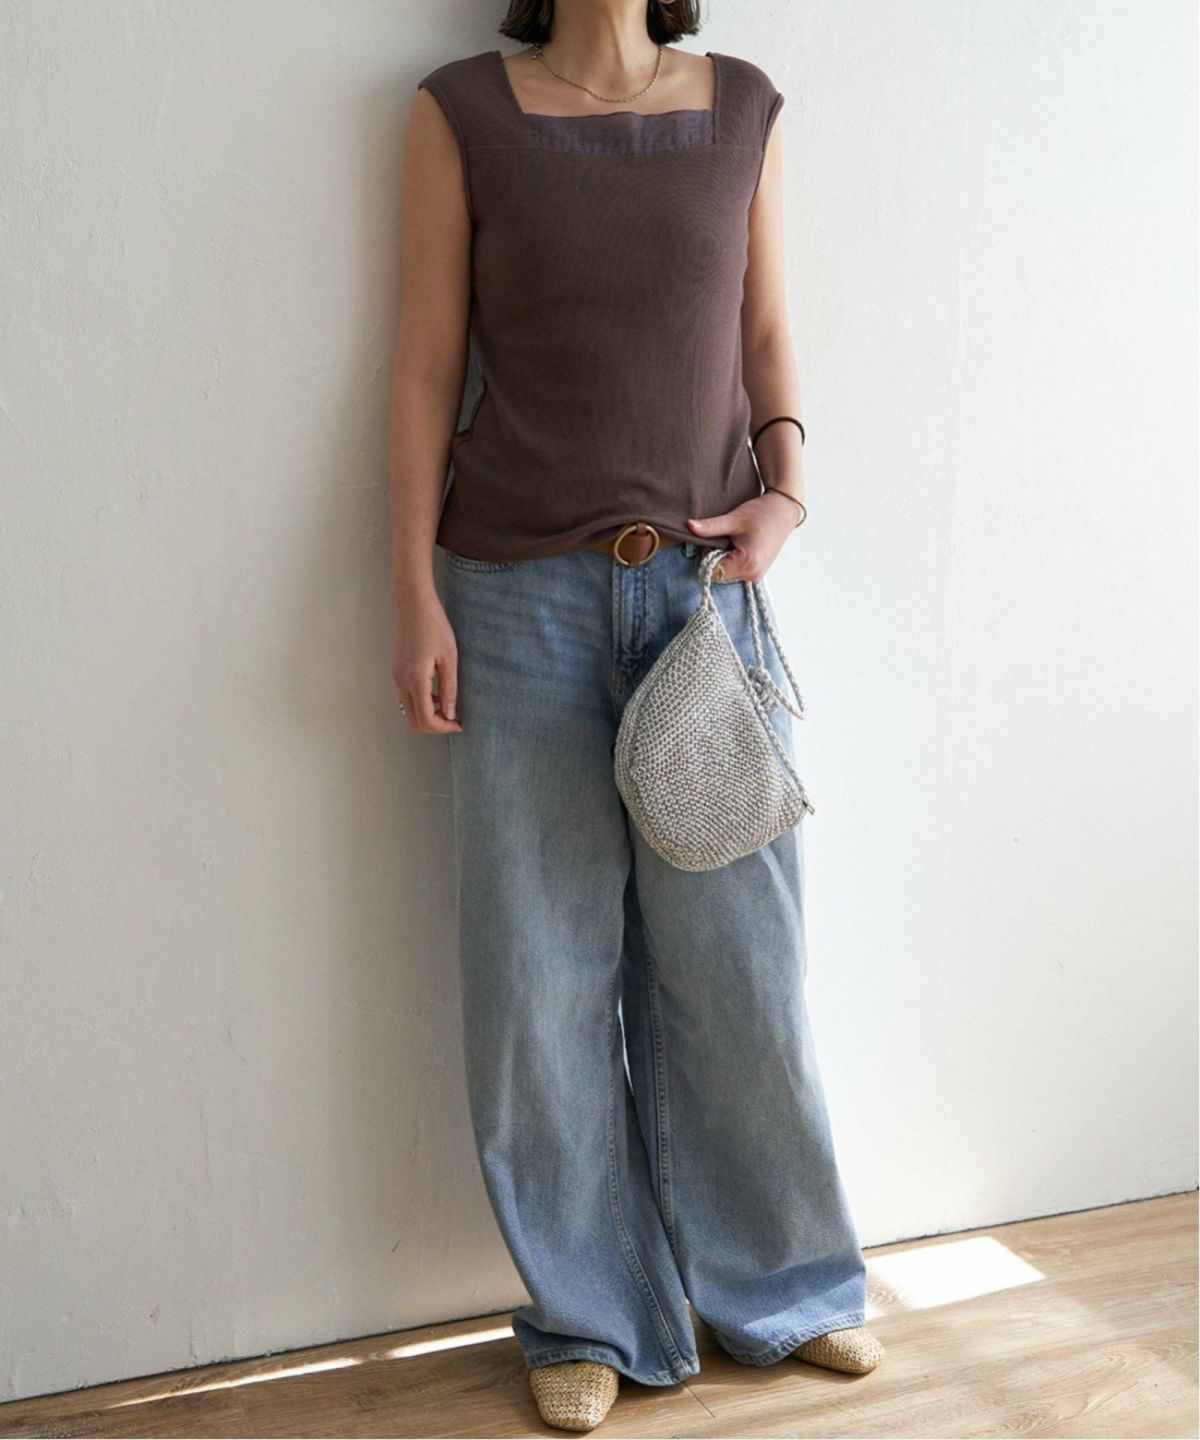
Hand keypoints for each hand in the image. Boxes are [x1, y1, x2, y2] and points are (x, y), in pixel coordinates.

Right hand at [393, 592, 462, 732]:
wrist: (414, 606)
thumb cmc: (435, 627)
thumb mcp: (449, 659)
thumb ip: (450, 689)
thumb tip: (450, 714)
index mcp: (416, 680)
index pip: (425, 718)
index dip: (443, 727)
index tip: (458, 723)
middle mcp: (402, 682)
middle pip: (413, 720)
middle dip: (434, 726)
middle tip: (453, 720)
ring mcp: (397, 677)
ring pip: (409, 710)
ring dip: (427, 715)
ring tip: (447, 706)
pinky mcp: (398, 671)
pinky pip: (407, 697)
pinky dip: (421, 703)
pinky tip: (437, 693)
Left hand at [685, 490, 800, 581]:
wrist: (784, 510)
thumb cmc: (761, 513)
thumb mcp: (734, 519)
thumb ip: (710, 527)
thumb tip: (688, 526)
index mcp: (747, 564)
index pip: (712, 572)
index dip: (707, 557)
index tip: (714, 541)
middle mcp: (753, 575)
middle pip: (719, 574)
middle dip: (715, 557)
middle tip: (725, 538)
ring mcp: (756, 575)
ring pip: (726, 573)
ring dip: (724, 559)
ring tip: (735, 540)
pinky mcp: (758, 572)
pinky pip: (736, 571)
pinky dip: (732, 560)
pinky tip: (740, 545)